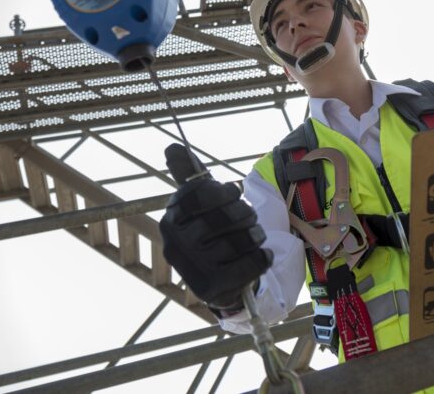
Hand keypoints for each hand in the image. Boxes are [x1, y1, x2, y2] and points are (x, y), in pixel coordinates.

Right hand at [159, 149, 272, 309]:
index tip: (233, 194)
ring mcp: (191, 269)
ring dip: (256, 235)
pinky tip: (262, 256)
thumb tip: (171, 145)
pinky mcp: (211, 288)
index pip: (200, 192)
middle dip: (245, 213)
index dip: (225, 191)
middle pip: (224, 216)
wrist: (217, 281)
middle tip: (249, 218)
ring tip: (256, 236)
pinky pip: (250, 263)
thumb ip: (188, 174)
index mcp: (170, 219)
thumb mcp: (198, 202)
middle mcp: (174, 245)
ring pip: (240, 240)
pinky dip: (263, 257)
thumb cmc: (210, 232)